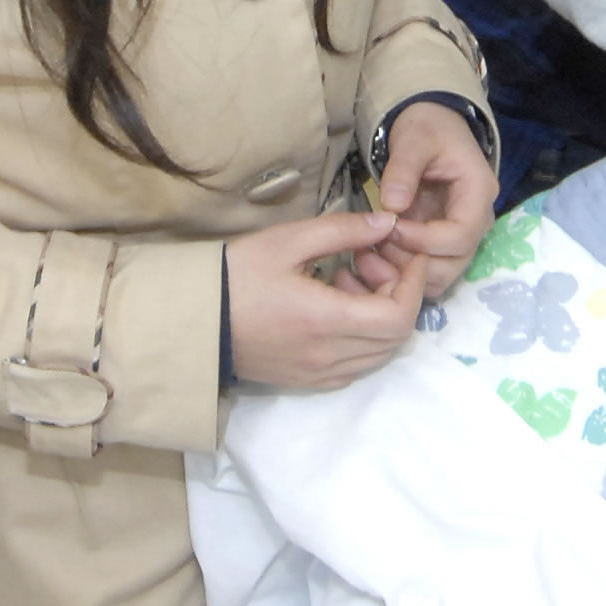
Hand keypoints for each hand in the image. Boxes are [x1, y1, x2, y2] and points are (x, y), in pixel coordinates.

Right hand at [226, 208, 426, 389]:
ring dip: (381, 317)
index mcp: (324, 320)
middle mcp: (327, 356)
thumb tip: (389, 224)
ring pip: (378, 354)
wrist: (193, 319)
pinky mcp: (307, 380)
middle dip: (399, 295)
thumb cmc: (236, 274)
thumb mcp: (288, 241)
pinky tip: (336, 307)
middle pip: (395, 338)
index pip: (397, 317)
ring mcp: (318, 373)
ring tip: (350, 280)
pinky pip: (355, 366)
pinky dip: (362, 338)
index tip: (406, 254)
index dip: (413, 284)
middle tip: (373, 261)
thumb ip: (343, 231)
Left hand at [372, 102, 499, 302]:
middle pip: (454, 263)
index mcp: (478, 193)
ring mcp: (462, 236)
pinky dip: (404, 273)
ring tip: (374, 250)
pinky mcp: (443, 245)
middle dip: (412, 261)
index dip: (424, 240)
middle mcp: (477, 221)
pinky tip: (378, 255)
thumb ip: (403, 170)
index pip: (461, 235)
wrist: (432, 127)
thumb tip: (392, 206)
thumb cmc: (427, 128)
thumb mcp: (413, 139)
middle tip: (377, 242)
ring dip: (406, 272)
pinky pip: (428, 273)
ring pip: (442, 276)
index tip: (390, 226)